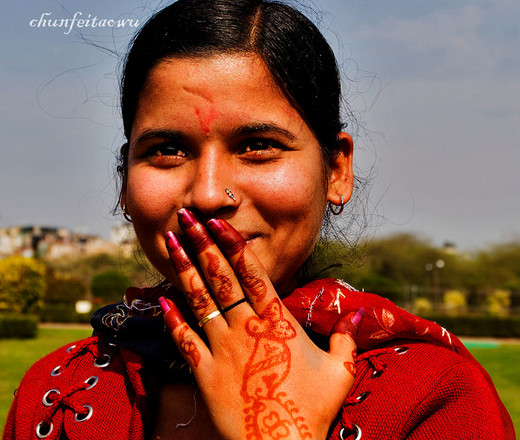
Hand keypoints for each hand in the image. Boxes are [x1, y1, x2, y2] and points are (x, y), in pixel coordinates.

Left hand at [159, 209, 362, 439]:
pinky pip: (185, 341)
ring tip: (169, 242)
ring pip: (200, 301)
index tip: (218, 222)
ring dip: (184, 269)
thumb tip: (358, 314)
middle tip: (186, 216)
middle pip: (221, 278)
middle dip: (202, 244)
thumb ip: (347, 339)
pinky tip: (162, 299)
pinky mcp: (206, 374)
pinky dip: (173, 319)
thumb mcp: (340, 371)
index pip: (253, 273)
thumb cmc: (313, 410)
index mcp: (278, 322)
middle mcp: (246, 328)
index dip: (233, 244)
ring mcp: (223, 350)